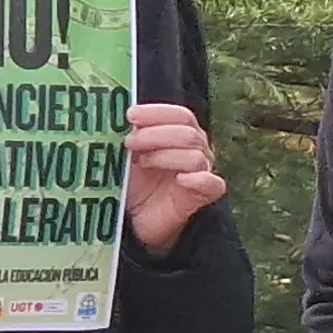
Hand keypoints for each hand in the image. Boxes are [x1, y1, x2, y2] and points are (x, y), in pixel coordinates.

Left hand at [124, 103, 227, 254]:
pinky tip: (181, 179)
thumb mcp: (126, 155)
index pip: (181, 115)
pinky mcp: (202, 196)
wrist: (136, 219)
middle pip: (188, 133)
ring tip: (142, 163)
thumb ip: (131, 135)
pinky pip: (213, 184)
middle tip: (130, 143)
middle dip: (155, 134)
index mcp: (181, 133)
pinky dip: (199, 179)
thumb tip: (119, 115)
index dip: (157, 113)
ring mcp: (201, 173)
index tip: (131, 116)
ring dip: (165, 156)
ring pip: (195, 156)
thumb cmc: (133, 182)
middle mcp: (197, 149)